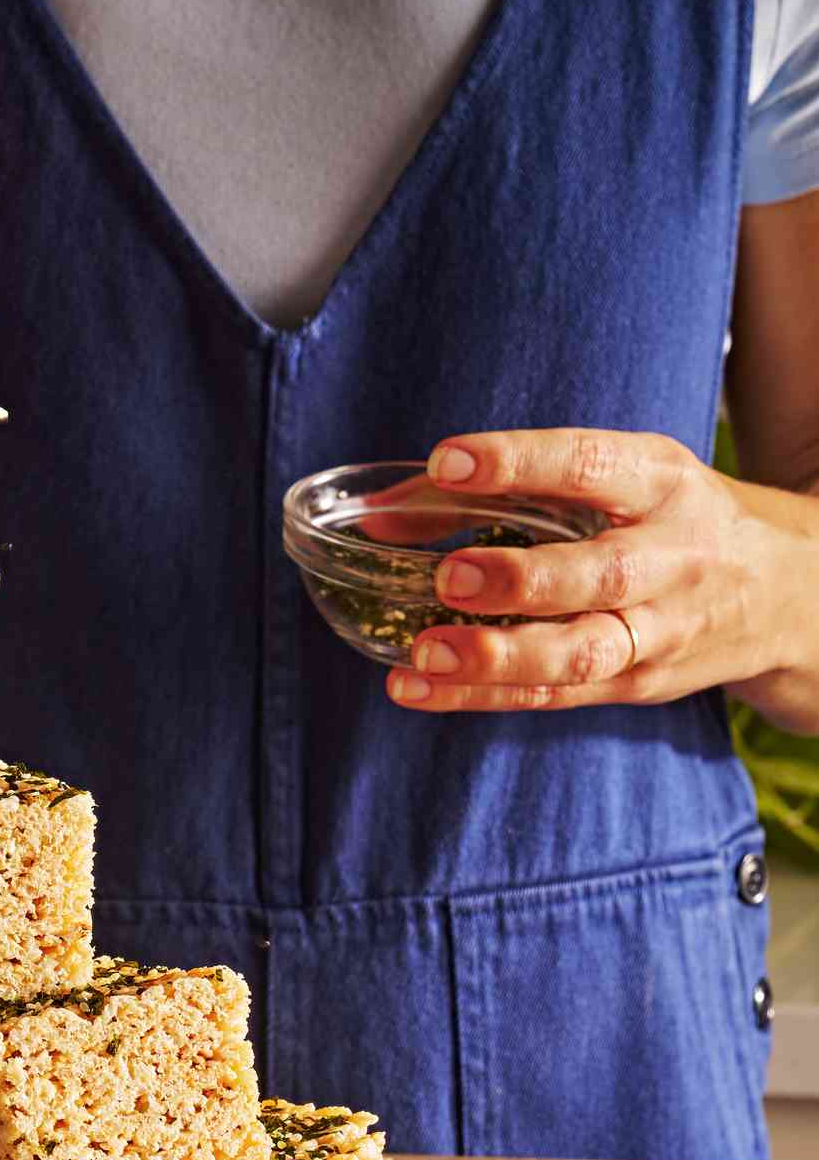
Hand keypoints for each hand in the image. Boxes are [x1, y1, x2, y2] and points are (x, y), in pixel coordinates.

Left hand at [385, 428, 818, 727]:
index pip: (591, 464)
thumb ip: (507, 486)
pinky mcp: (636, 685)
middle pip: (600, 575)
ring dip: (498, 658)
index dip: (518, 461)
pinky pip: (553, 696)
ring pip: (581, 654)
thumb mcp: (620, 476)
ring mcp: (657, 631)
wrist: (786, 592)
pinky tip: (416, 690)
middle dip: (521, 580)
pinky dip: (479, 697)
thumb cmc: (673, 519)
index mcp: (661, 483)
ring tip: (424, 652)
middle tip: (449, 576)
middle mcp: (669, 558)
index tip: (448, 461)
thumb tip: (381, 514)